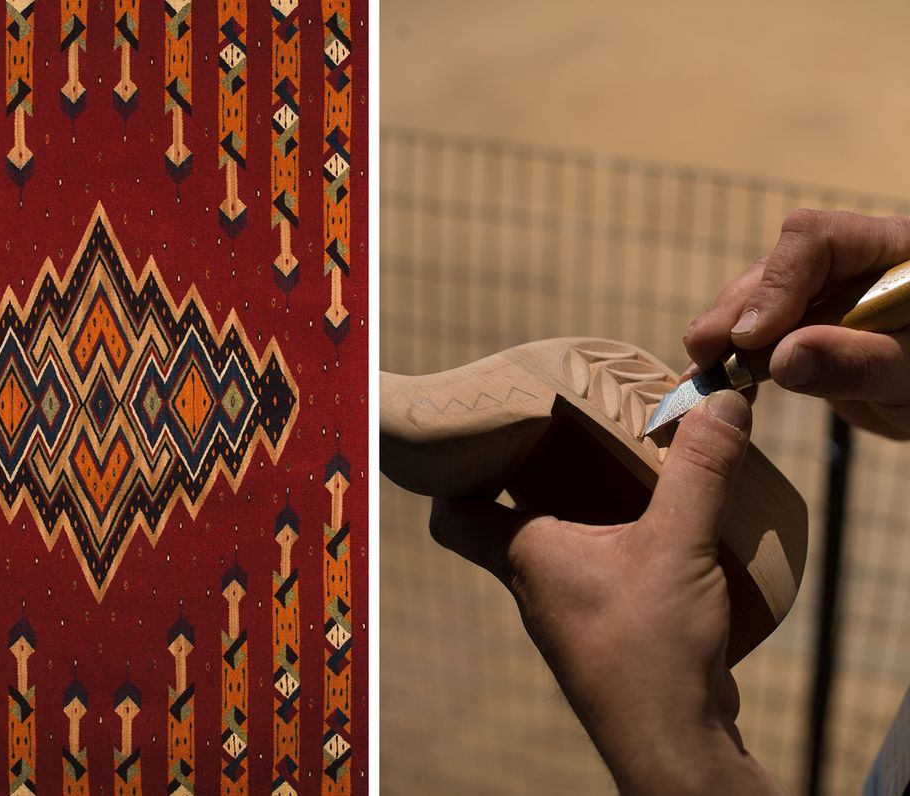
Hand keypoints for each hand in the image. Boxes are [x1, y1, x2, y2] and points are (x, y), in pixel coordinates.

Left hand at [430, 391, 785, 794]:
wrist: (674, 745)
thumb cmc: (650, 651)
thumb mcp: (676, 544)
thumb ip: (696, 471)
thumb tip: (717, 399)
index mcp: (526, 555)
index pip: (455, 513)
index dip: (453, 472)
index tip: (478, 432)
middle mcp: (537, 582)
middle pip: (509, 516)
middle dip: (530, 472)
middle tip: (559, 428)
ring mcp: (571, 610)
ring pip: (560, 544)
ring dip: (580, 506)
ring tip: (612, 461)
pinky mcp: (609, 629)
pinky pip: (602, 570)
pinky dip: (619, 542)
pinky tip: (658, 523)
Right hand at [683, 209, 909, 437]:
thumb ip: (859, 363)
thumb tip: (781, 357)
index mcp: (893, 250)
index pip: (818, 239)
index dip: (777, 283)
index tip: (751, 337)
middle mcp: (851, 261)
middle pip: (776, 267)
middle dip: (736, 310)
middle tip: (705, 353)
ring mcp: (823, 293)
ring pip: (756, 297)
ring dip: (724, 334)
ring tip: (703, 370)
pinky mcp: (802, 324)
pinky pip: (757, 330)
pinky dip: (731, 354)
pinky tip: (713, 375)